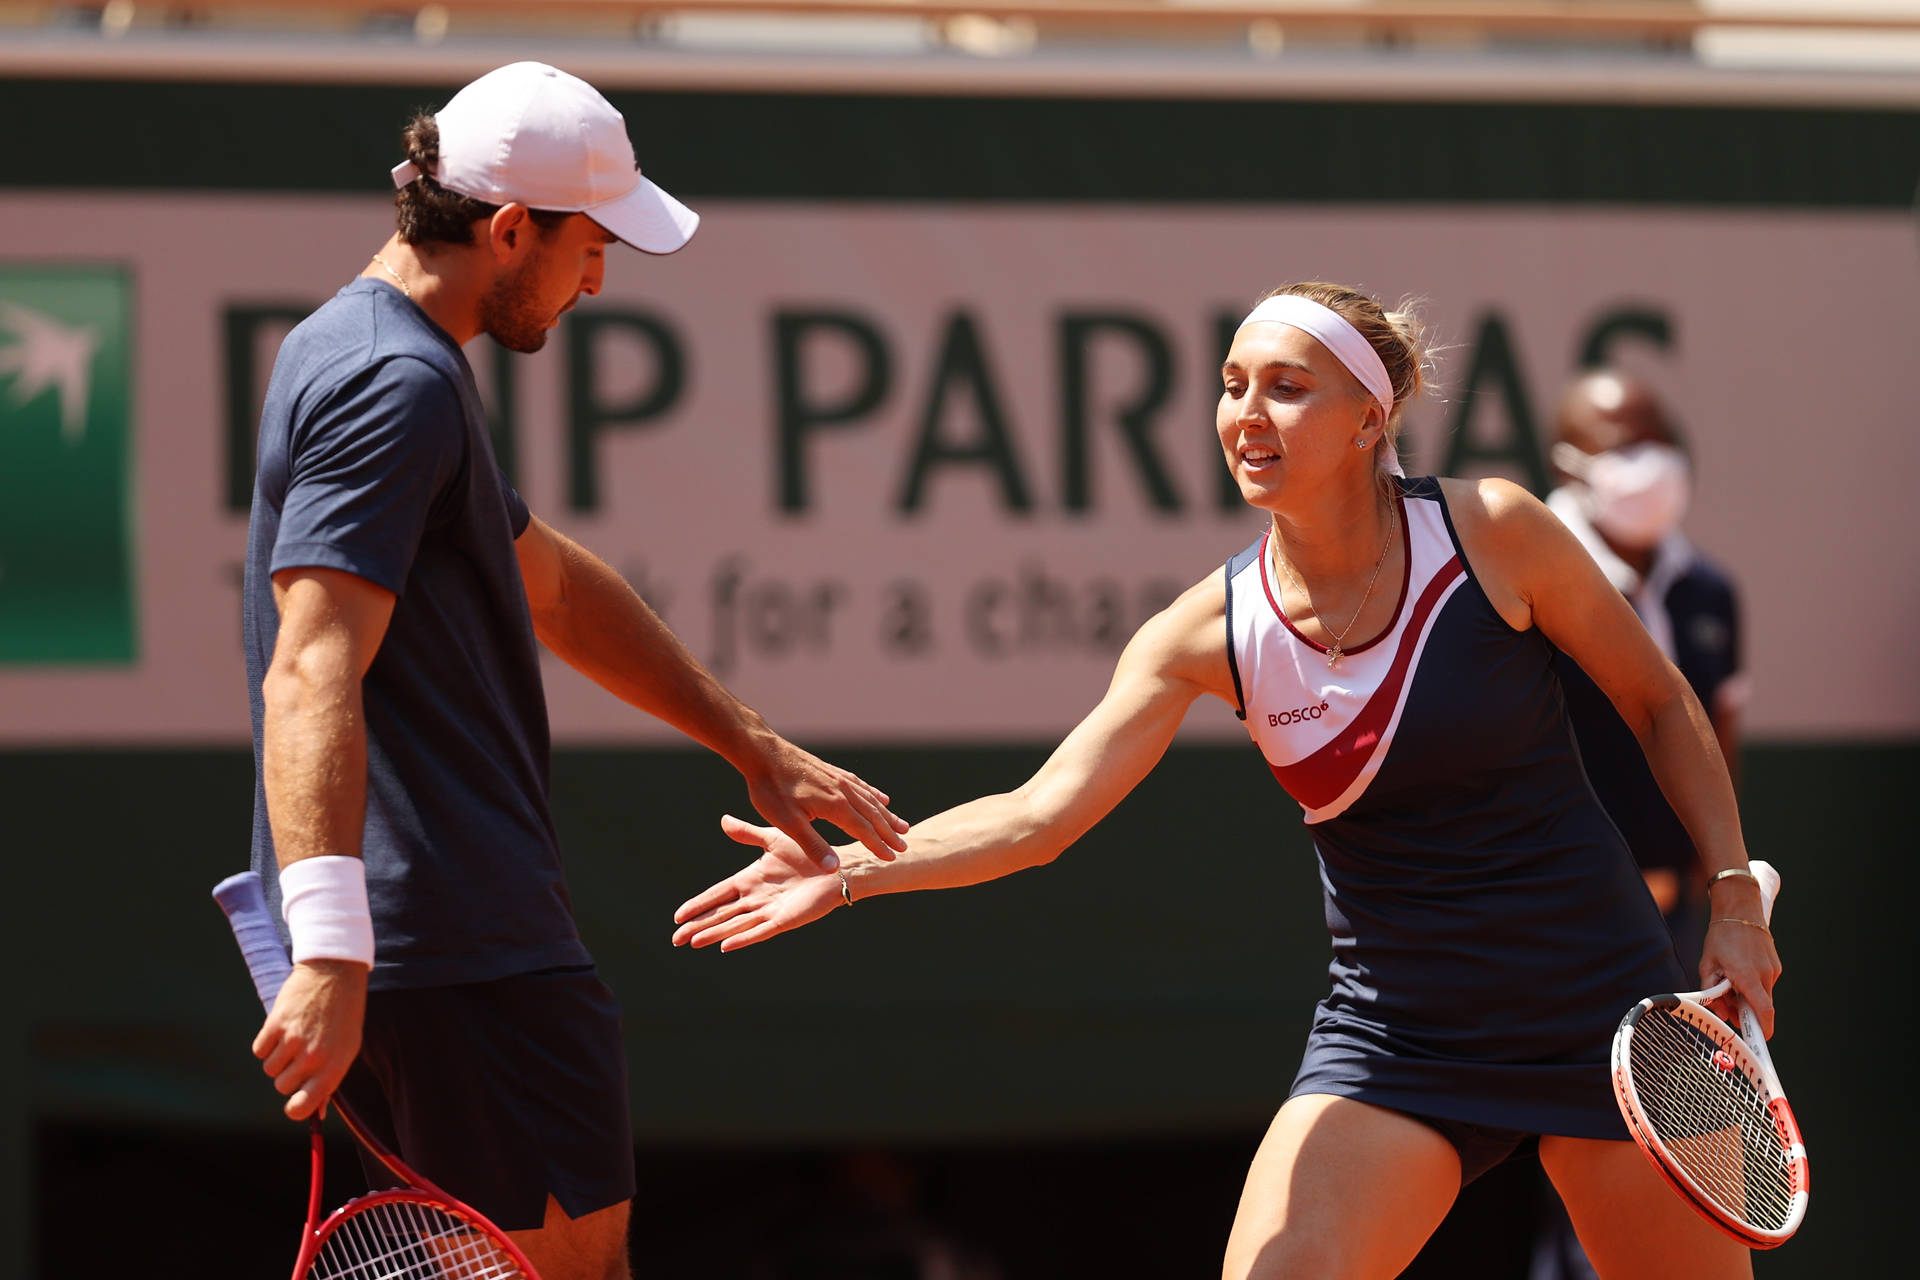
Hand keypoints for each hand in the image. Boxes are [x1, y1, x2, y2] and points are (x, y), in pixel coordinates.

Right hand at [252, 958, 368, 1120]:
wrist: (336, 972)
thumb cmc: (344, 1013)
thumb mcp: (348, 1047)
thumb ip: (330, 1079)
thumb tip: (316, 1111)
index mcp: (334, 1066)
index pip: (303, 1106)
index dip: (295, 1109)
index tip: (294, 1104)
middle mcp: (313, 1057)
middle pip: (282, 1086)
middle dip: (288, 1075)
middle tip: (301, 1055)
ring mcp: (293, 1040)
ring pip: (269, 1069)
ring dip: (277, 1058)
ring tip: (294, 1038)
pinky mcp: (275, 1023)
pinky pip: (259, 1050)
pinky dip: (266, 1043)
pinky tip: (282, 1029)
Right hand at [672, 815, 846, 950]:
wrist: (836, 869)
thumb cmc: (807, 855)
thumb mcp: (773, 840)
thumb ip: (748, 834)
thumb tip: (724, 820)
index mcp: (749, 880)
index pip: (717, 894)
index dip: (699, 905)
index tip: (678, 916)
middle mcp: (755, 898)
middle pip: (721, 914)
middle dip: (699, 925)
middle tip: (676, 939)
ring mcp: (768, 910)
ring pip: (735, 925)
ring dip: (714, 934)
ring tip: (693, 942)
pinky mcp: (784, 920)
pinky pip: (760, 930)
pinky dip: (743, 938)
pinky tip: (725, 946)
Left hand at [742, 735, 907, 870]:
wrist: (761, 752)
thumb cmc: (771, 789)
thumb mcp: (787, 823)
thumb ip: (812, 845)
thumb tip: (834, 869)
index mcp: (835, 806)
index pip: (864, 830)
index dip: (878, 845)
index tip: (892, 857)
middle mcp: (842, 790)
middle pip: (873, 815)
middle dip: (889, 832)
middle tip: (904, 846)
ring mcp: (838, 778)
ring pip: (870, 800)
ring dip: (886, 815)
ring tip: (902, 826)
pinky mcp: (831, 771)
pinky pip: (860, 785)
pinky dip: (874, 794)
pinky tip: (881, 798)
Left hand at [1699, 917, 1782, 1039]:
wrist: (1740, 909)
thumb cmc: (1720, 937)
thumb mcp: (1707, 964)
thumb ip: (1712, 992)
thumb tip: (1720, 1013)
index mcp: (1747, 976)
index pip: (1763, 1012)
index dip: (1763, 1030)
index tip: (1759, 1041)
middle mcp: (1764, 975)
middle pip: (1761, 1007)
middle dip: (1746, 1014)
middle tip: (1728, 1008)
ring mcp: (1773, 969)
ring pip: (1763, 995)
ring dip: (1748, 998)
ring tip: (1730, 983)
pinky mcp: (1775, 965)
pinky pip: (1765, 983)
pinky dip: (1754, 986)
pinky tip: (1739, 972)